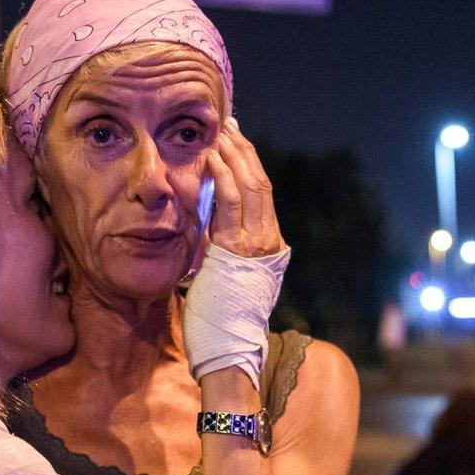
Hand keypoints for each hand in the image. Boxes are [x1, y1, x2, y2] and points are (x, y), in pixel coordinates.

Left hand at [182, 119, 290, 385]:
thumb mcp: (220, 274)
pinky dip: (221, 178)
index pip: (261, 195)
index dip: (248, 164)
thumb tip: (204, 218)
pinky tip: (212, 159)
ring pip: (250, 187)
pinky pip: (231, 204)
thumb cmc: (218, 320)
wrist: (227, 349)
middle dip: (243, 151)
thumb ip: (218, 245)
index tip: (234, 142)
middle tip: (228, 125)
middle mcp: (269, 242)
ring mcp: (257, 245)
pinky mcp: (238, 249)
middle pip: (260, 183)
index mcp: (269, 247)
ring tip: (220, 133)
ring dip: (233, 156)